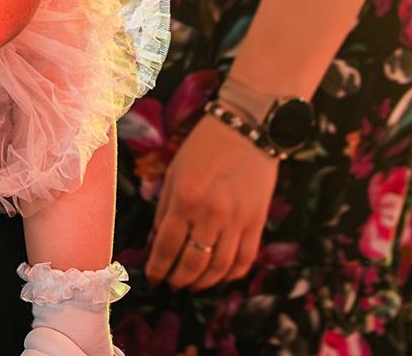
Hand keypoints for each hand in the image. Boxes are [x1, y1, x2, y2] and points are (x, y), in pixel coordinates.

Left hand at [142, 112, 278, 290]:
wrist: (248, 127)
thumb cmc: (204, 146)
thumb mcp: (175, 172)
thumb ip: (165, 208)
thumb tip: (157, 242)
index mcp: (185, 199)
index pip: (166, 247)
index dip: (157, 268)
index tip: (154, 276)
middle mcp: (211, 213)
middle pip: (193, 263)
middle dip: (178, 279)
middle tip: (172, 284)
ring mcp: (238, 220)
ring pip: (220, 268)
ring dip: (204, 283)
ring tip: (193, 285)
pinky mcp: (257, 221)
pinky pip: (245, 258)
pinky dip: (232, 274)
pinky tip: (221, 276)